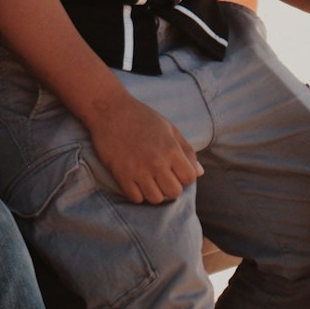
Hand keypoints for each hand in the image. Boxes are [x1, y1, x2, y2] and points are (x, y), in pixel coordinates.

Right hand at [89, 91, 202, 205]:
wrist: (109, 109)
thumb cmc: (141, 116)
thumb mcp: (168, 127)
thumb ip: (186, 150)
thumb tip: (200, 172)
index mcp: (171, 149)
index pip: (190, 178)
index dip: (185, 176)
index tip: (175, 170)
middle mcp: (156, 162)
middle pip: (174, 192)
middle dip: (171, 187)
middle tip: (162, 176)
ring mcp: (138, 170)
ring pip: (155, 199)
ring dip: (154, 192)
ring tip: (149, 179)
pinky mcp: (121, 175)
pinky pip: (136, 199)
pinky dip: (138, 194)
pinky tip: (136, 181)